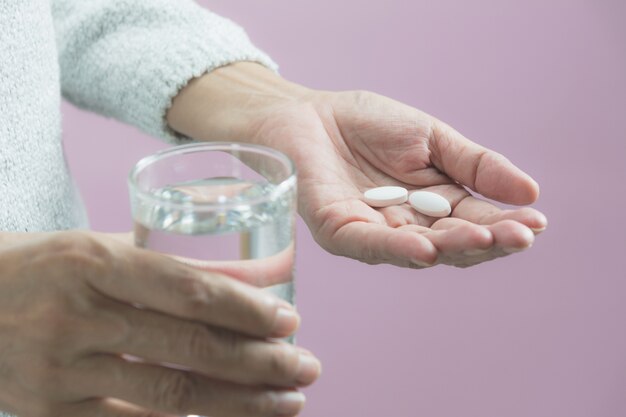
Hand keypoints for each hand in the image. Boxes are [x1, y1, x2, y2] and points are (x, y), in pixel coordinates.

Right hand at [0, 231, 319, 416]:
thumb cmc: (48, 268)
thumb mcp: (107, 248)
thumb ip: (178, 261)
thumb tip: (261, 272)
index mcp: (94, 261)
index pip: (189, 290)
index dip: (246, 310)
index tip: (290, 322)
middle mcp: (77, 316)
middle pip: (189, 348)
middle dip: (260, 363)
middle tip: (306, 368)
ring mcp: (60, 371)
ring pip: (170, 396)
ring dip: (240, 403)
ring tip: (287, 402)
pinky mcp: (49, 412)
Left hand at [167, 63, 546, 267]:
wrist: (307, 113)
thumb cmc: (365, 124)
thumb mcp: (432, 138)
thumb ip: (474, 164)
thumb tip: (530, 192)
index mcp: (432, 204)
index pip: (474, 222)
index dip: (504, 225)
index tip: (535, 222)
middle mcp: (406, 226)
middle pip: (452, 245)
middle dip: (486, 242)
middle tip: (520, 236)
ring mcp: (373, 232)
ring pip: (418, 249)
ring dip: (452, 247)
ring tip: (486, 239)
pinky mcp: (339, 230)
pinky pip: (371, 244)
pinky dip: (398, 247)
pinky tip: (427, 247)